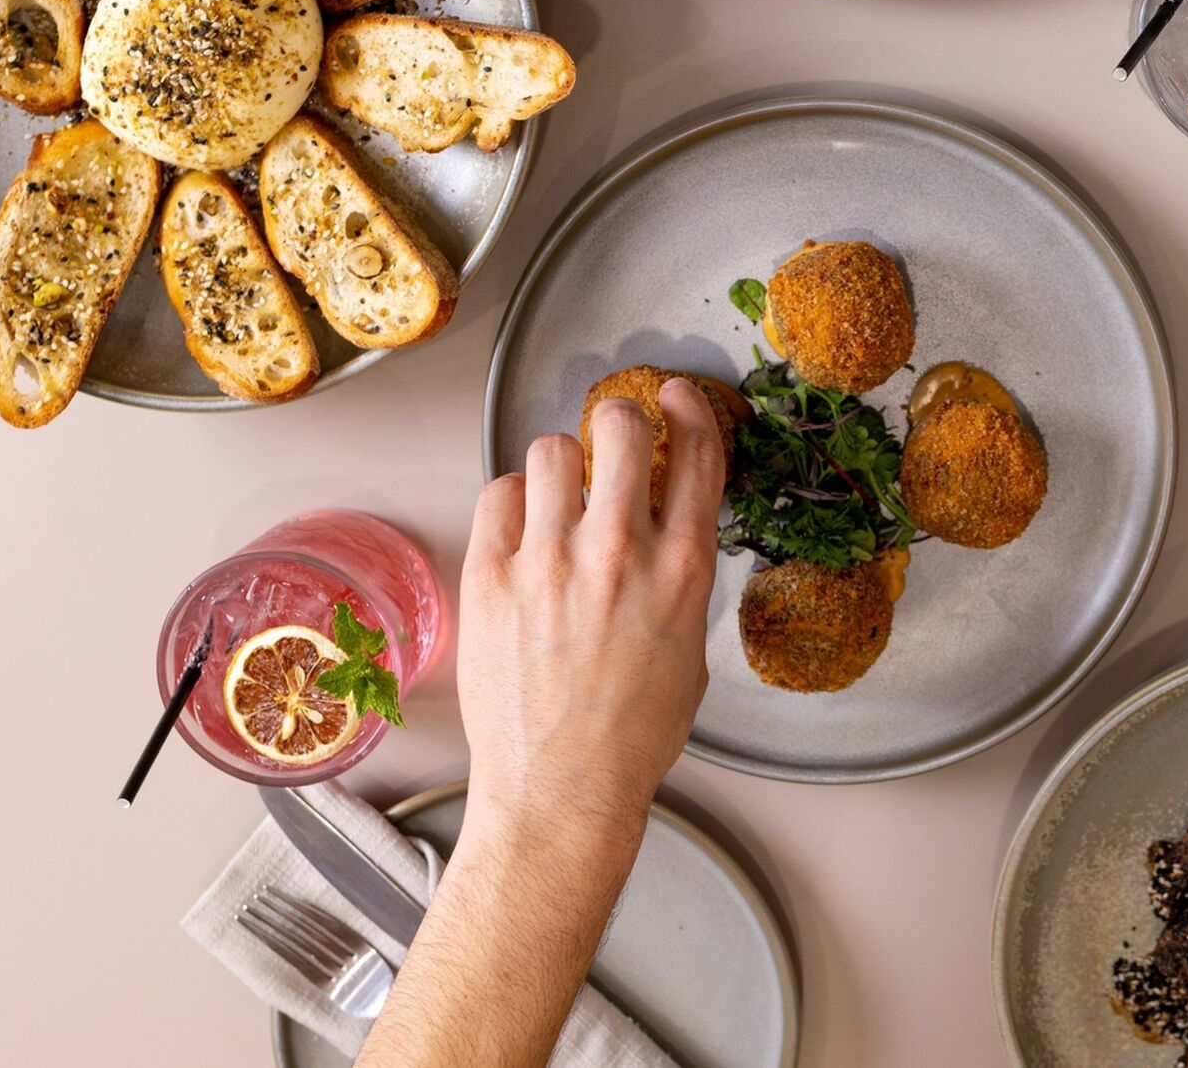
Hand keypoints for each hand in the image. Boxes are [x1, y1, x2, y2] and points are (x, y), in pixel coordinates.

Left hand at [456, 378, 726, 825]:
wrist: (563, 789)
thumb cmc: (631, 736)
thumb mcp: (689, 650)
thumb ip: (678, 580)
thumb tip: (662, 535)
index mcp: (682, 570)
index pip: (697, 453)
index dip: (690, 410)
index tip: (679, 398)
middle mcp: (620, 551)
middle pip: (620, 427)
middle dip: (620, 421)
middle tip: (611, 439)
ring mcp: (550, 560)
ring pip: (549, 450)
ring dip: (558, 466)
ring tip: (555, 500)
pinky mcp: (490, 576)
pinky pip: (496, 495)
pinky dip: (511, 504)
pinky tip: (519, 535)